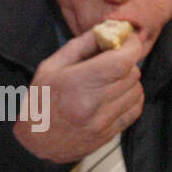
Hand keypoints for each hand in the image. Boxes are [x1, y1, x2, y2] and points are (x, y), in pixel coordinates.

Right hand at [13, 29, 144, 162]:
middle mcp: (92, 104)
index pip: (122, 61)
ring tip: (113, 79)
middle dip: (127, 62)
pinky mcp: (109, 134)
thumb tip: (109, 29)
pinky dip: (132, 98)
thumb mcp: (51, 66)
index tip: (127, 40)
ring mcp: (102, 122)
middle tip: (114, 60)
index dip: (131, 46)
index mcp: (76, 83)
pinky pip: (135, 110)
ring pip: (136, 91)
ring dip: (130, 80)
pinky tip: (118, 95)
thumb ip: (82, 44)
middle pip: (131, 74)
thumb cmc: (40, 100)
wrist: (35, 142)